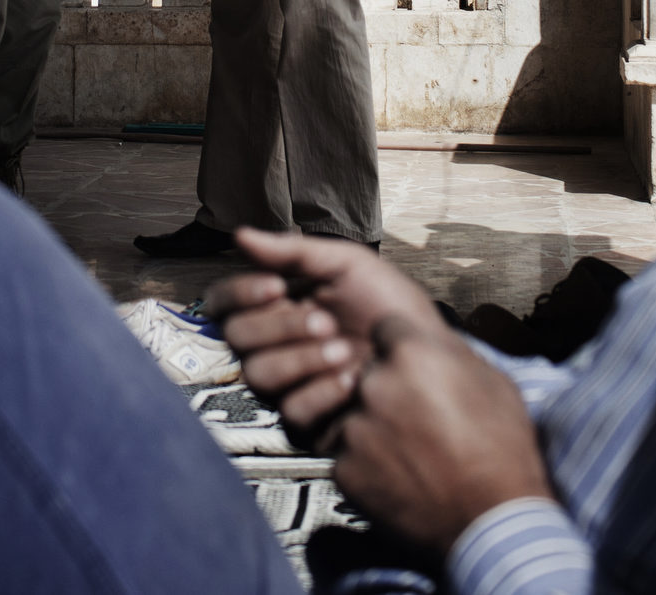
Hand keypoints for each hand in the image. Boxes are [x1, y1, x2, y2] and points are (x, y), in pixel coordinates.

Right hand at [209, 229, 436, 433]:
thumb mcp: (349, 265)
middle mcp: (275, 344)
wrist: (428, 354)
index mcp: (278, 305)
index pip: (226, 301)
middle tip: (325, 321)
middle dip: (281, 326)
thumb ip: (294, 251)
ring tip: (343, 348)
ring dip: (301, 358)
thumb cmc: (391, 305)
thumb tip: (240, 235)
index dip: (241, 293)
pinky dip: (322, 392)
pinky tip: (351, 379)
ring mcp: (289, 382)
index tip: (277, 286)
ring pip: (258, 375)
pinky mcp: (308, 419)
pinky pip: (291, 411)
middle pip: (237, 338)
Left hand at [328, 317, 555, 552]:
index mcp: (413, 355)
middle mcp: (376, 385)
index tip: (416, 367)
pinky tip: (403, 474)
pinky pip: (350, 454)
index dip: (403, 348)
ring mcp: (355, 429)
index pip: (386, 329)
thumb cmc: (502, 451)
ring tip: (414, 451)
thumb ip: (452, 353)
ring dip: (377, 426)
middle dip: (390, 388)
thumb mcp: (494, 382)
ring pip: (356, 414)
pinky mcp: (344, 468)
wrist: (491, 521)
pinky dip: (369, 463)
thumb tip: (434, 341)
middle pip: (369, 373)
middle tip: (420, 416)